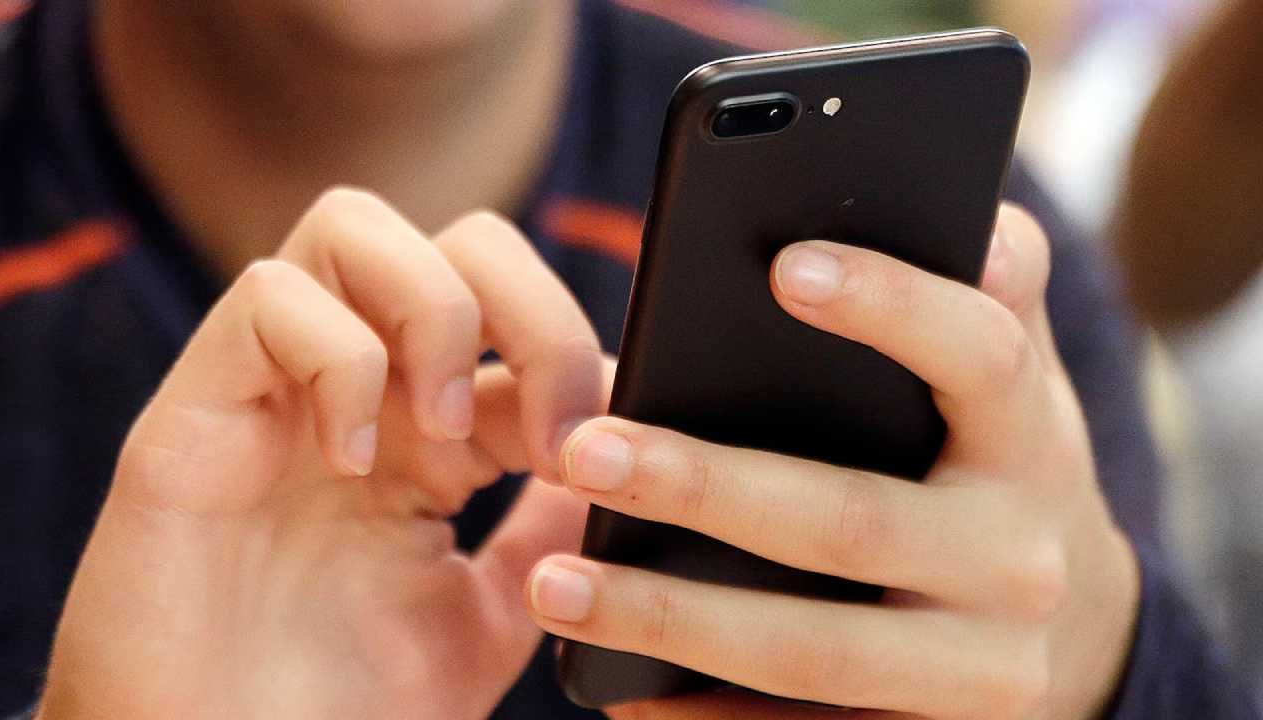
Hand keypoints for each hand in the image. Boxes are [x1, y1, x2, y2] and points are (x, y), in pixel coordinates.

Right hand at [39, 189, 607, 719]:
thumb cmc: (341, 714)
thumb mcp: (487, 615)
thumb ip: (546, 529)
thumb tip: (620, 448)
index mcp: (427, 433)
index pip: (519, 320)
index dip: (580, 360)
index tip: (610, 448)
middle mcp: (357, 392)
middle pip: (458, 239)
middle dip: (534, 310)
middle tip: (550, 428)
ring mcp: (274, 392)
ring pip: (355, 227)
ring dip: (435, 314)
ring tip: (447, 435)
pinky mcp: (194, 412)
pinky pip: (269, 300)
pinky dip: (339, 360)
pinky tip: (352, 461)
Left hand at [526, 205, 1140, 719]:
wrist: (1078, 630)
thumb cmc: (1005, 465)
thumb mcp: (1014, 380)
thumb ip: (990, 294)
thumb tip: (969, 212)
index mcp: (1031, 438)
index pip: (979, 356)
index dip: (893, 308)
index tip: (784, 266)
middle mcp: (1018, 560)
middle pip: (850, 522)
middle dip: (707, 489)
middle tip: (585, 452)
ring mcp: (977, 668)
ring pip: (811, 648)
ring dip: (672, 618)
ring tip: (554, 586)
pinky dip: (704, 716)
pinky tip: (614, 690)